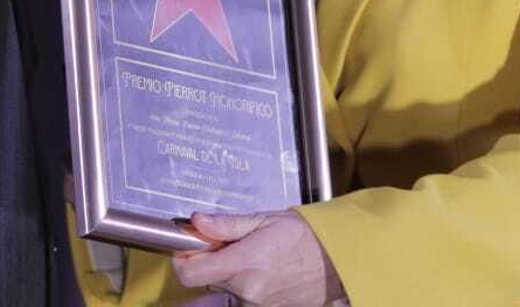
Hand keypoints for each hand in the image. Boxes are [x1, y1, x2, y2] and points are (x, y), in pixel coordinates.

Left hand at [172, 210, 343, 306]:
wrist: (336, 259)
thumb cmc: (303, 235)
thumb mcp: (263, 220)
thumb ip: (226, 225)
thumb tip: (196, 222)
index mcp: (243, 263)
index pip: (190, 274)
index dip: (183, 259)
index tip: (190, 245)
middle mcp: (247, 290)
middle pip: (207, 280)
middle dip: (212, 261)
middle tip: (231, 243)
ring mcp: (257, 305)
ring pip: (224, 289)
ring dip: (229, 274)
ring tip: (253, 255)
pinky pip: (242, 298)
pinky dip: (244, 284)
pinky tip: (263, 270)